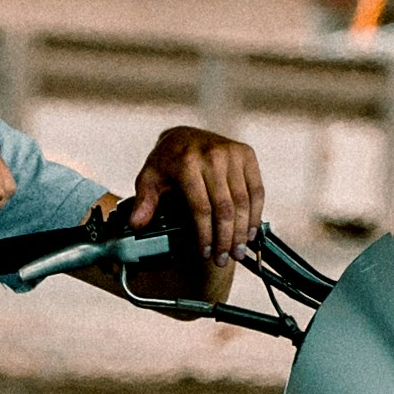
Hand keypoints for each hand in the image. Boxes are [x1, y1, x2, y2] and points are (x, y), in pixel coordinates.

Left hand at [117, 124, 264, 272]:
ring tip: (237, 252)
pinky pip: (256, 190)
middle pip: (224, 208)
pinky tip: (251, 232)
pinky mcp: (246, 154)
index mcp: (187, 163)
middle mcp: (212, 156)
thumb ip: (145, 202)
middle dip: (226, 239)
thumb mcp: (149, 178)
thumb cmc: (167, 161)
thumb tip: (137, 224)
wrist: (185, 135)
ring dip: (242, 231)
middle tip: (224, 259)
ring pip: (243, 202)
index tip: (205, 254)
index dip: (204, 235)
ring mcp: (232, 154)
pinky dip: (256, 214)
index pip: (200, 208)